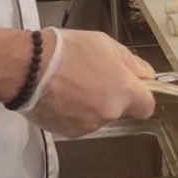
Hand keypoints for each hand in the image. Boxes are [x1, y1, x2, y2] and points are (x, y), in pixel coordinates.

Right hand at [25, 29, 154, 137]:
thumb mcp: (106, 44)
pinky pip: (78, 123)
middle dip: (110, 96)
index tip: (131, 87)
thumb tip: (147, 76)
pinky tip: (60, 96)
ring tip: (70, 84)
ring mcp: (88, 126)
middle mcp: (110, 113)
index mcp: (124, 91)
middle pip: (119, 109)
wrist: (29, 68)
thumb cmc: (68, 51)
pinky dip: (73, 113)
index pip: (147, 106)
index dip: (140, 96)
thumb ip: (132, 63)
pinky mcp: (68, 133)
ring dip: (90, 105)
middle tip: (91, 76)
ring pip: (98, 117)